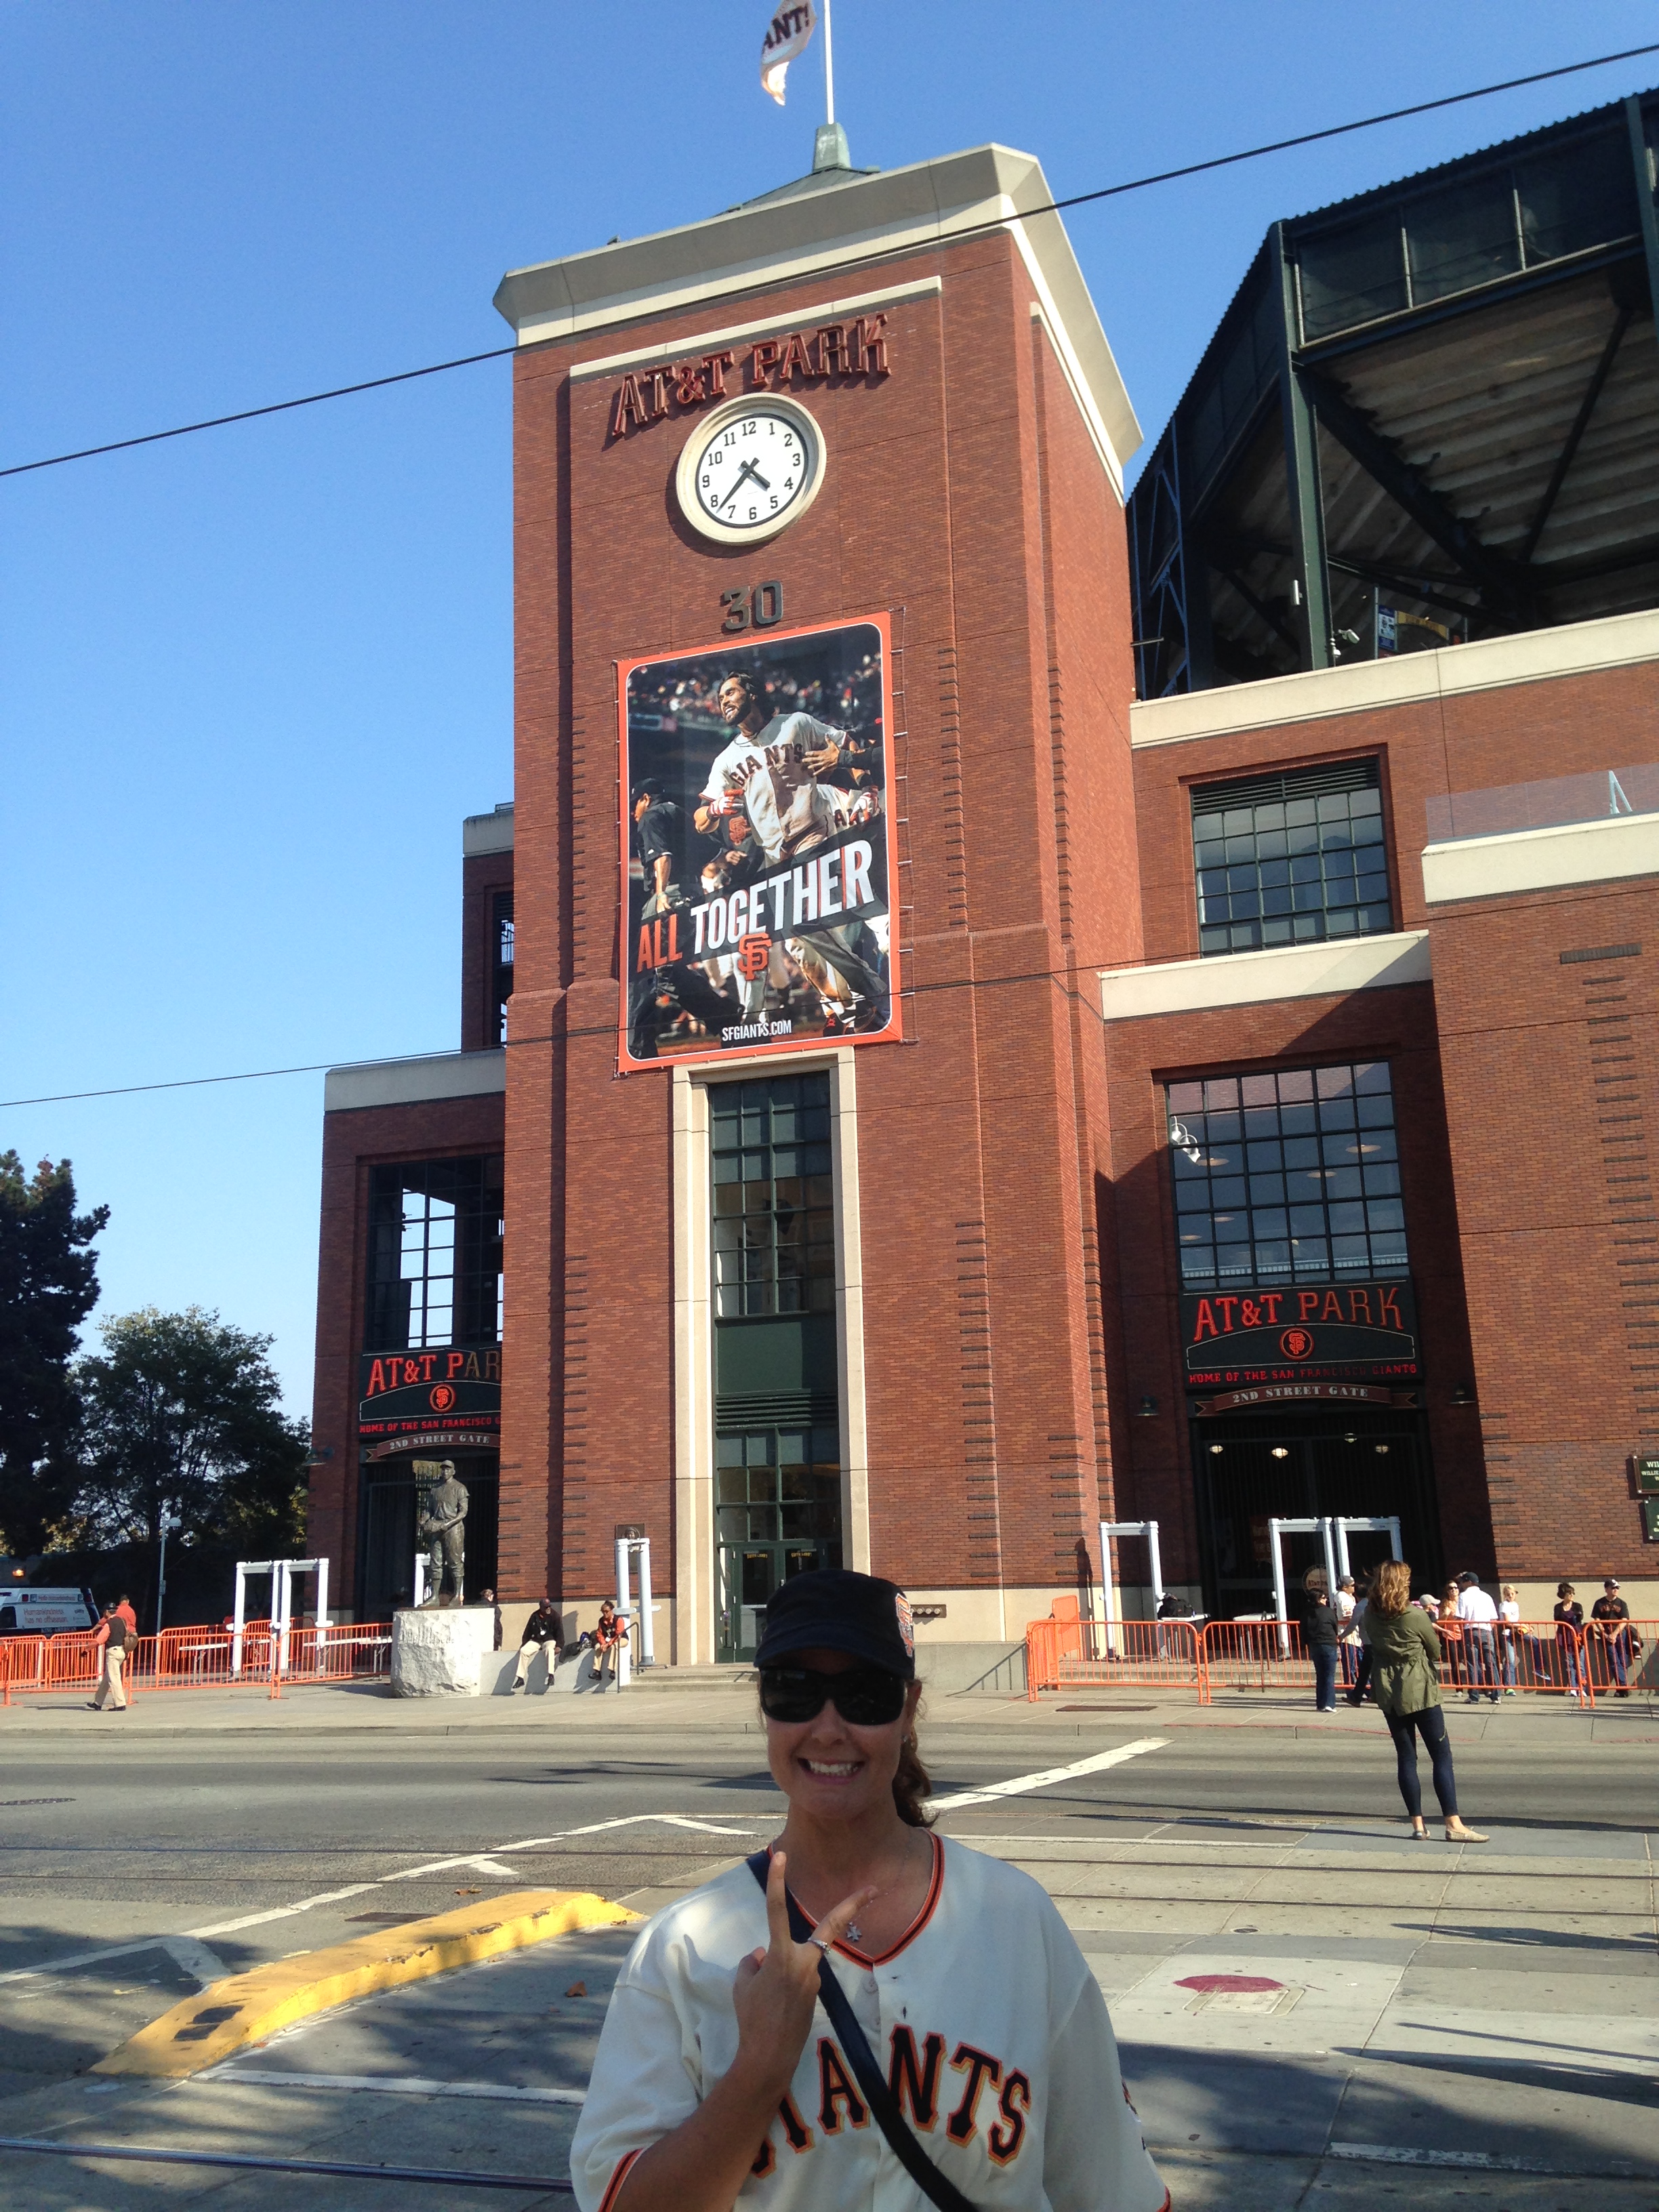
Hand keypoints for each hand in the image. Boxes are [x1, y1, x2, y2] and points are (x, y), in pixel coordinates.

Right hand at [730, 1851, 873, 2100]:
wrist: (769, 2057)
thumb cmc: (752, 2018)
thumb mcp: (743, 1984)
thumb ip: (754, 1962)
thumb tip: (762, 1954)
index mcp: (781, 1955)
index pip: (776, 1910)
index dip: (777, 1882)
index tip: (781, 1856)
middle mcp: (804, 1962)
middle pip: (830, 1926)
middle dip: (853, 1904)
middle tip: (875, 1887)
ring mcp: (814, 1979)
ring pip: (800, 1960)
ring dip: (782, 1973)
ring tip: (766, 2004)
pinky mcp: (815, 1994)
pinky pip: (798, 1979)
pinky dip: (784, 1987)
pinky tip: (773, 2010)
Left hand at [803, 740, 840, 772]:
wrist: (841, 758)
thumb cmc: (837, 751)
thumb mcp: (832, 744)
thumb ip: (828, 740)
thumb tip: (826, 734)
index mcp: (822, 753)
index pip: (813, 753)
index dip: (808, 753)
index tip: (805, 754)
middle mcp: (821, 758)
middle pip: (812, 759)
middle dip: (807, 760)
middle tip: (802, 761)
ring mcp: (823, 764)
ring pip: (815, 765)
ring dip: (810, 766)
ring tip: (806, 767)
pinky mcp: (825, 768)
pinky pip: (819, 771)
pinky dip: (816, 773)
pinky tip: (812, 775)